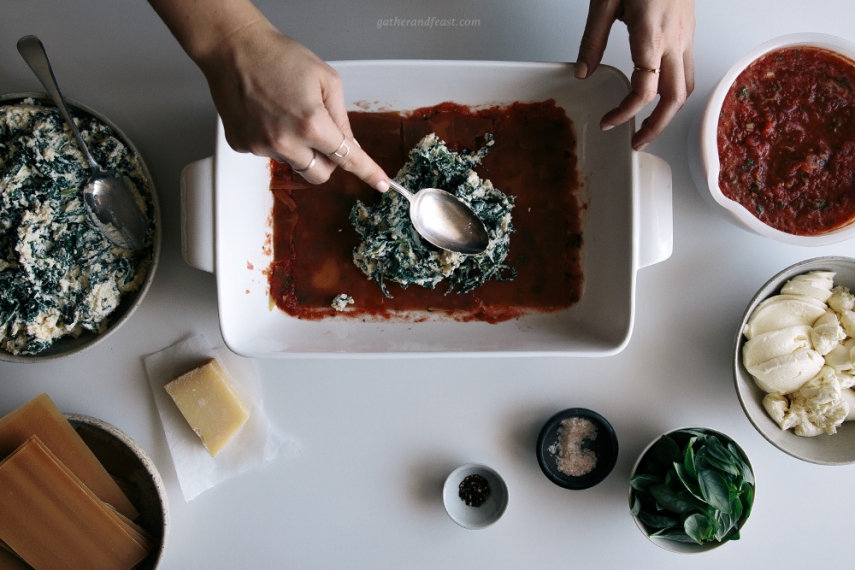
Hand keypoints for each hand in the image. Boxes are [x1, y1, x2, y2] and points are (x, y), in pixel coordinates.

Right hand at [199, 21, 387, 189]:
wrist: (233, 47)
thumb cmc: (278, 56)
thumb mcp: (326, 80)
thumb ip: (341, 118)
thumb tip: (349, 144)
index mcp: (311, 124)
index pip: (347, 158)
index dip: (367, 172)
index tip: (381, 183)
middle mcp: (285, 142)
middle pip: (320, 174)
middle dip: (327, 161)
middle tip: (321, 134)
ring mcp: (261, 146)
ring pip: (294, 163)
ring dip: (298, 147)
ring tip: (285, 112)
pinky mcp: (242, 145)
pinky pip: (268, 153)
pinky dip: (273, 139)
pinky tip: (266, 114)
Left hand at [575, 0, 695, 149]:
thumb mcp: (604, 0)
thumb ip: (593, 40)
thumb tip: (584, 73)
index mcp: (652, 34)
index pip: (644, 89)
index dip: (626, 112)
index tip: (608, 122)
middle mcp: (675, 39)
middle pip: (675, 97)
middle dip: (657, 126)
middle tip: (635, 141)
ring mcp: (687, 36)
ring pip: (688, 86)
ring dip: (670, 113)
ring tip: (648, 126)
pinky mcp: (689, 32)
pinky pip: (689, 69)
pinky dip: (676, 91)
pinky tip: (658, 95)